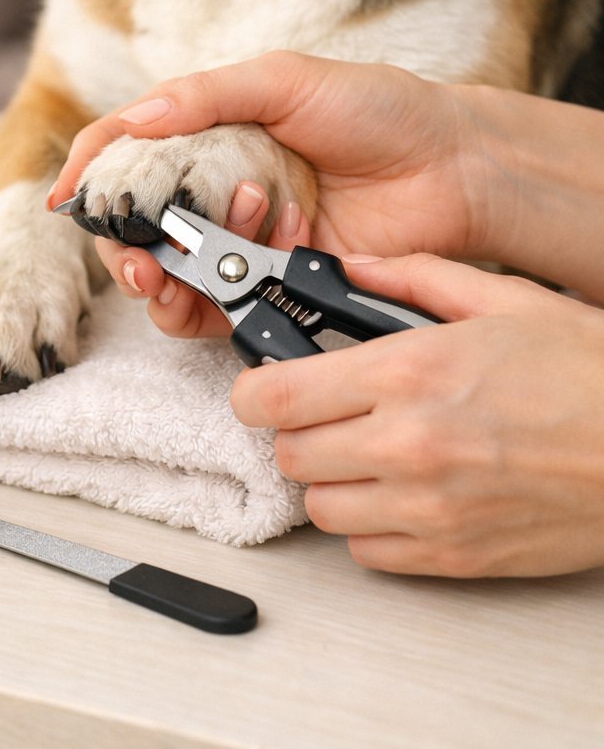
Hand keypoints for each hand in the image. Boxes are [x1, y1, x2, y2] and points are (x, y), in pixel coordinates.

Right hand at [52, 52, 484, 337]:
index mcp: (210, 135)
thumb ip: (207, 95)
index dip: (87, 175)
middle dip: (120, 249)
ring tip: (172, 272)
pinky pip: (222, 314)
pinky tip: (227, 280)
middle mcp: (217, 192)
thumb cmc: (378, 109)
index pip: (127, 154)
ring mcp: (246, 245)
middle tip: (133, 258)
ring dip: (159, 282)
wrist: (455, 168)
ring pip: (172, 281)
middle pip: (137, 230)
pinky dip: (210, 306)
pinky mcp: (278, 288)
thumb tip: (135, 120)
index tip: (63, 198)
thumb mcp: (286, 80)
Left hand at [232, 253, 603, 576]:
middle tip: (327, 410)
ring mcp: (428, 508)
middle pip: (290, 454)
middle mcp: (406, 445)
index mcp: (408, 372)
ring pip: (321, 508)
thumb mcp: (500, 297)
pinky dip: (370, 525)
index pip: (276, 397)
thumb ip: (409, 275)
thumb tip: (347, 266)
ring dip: (331, 479)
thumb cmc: (586, 372)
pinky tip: (401, 491)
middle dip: (296, 430)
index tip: (260, 387)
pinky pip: (368, 552)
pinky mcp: (454, 556)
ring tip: (367, 451)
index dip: (253, 392)